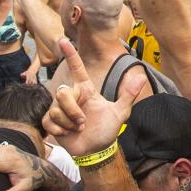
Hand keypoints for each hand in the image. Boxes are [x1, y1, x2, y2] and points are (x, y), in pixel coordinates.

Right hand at [41, 40, 133, 157]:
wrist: (96, 151)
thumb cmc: (107, 130)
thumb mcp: (120, 113)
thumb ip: (128, 94)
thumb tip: (142, 76)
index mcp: (86, 90)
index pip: (77, 68)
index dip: (70, 54)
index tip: (63, 39)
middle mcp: (72, 97)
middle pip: (62, 93)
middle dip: (72, 110)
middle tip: (83, 122)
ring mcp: (60, 109)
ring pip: (56, 109)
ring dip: (68, 123)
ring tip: (78, 129)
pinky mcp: (52, 122)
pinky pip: (48, 121)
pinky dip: (59, 130)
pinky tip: (67, 133)